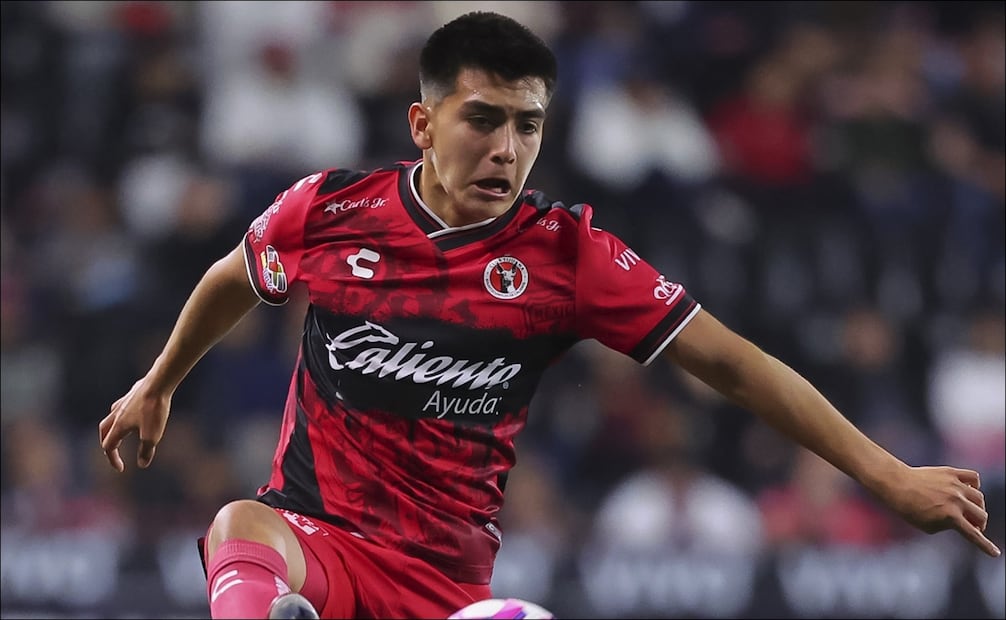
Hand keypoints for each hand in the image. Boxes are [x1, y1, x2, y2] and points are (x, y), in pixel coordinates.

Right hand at [98, 378, 170, 471]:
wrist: (159, 383)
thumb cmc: (154, 410)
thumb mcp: (152, 436)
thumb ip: (146, 451)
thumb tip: (142, 464)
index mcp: (118, 426)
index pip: (109, 447)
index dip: (113, 460)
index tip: (121, 469)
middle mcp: (116, 413)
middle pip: (104, 431)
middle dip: (107, 444)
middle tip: (112, 452)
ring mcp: (123, 402)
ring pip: (111, 418)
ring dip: (113, 429)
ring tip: (121, 434)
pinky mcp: (132, 394)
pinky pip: (122, 407)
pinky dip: (123, 416)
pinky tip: (133, 415)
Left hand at [885, 466, 1000, 557]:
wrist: (897, 484)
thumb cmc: (909, 508)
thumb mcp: (928, 526)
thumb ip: (949, 525)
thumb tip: (964, 521)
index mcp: (951, 516)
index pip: (973, 534)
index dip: (985, 546)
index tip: (995, 553)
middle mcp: (956, 500)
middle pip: (982, 515)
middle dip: (978, 524)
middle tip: (971, 525)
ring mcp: (955, 485)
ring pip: (979, 497)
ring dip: (976, 506)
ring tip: (967, 509)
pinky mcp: (952, 472)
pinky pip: (973, 477)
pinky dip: (974, 484)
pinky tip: (967, 489)